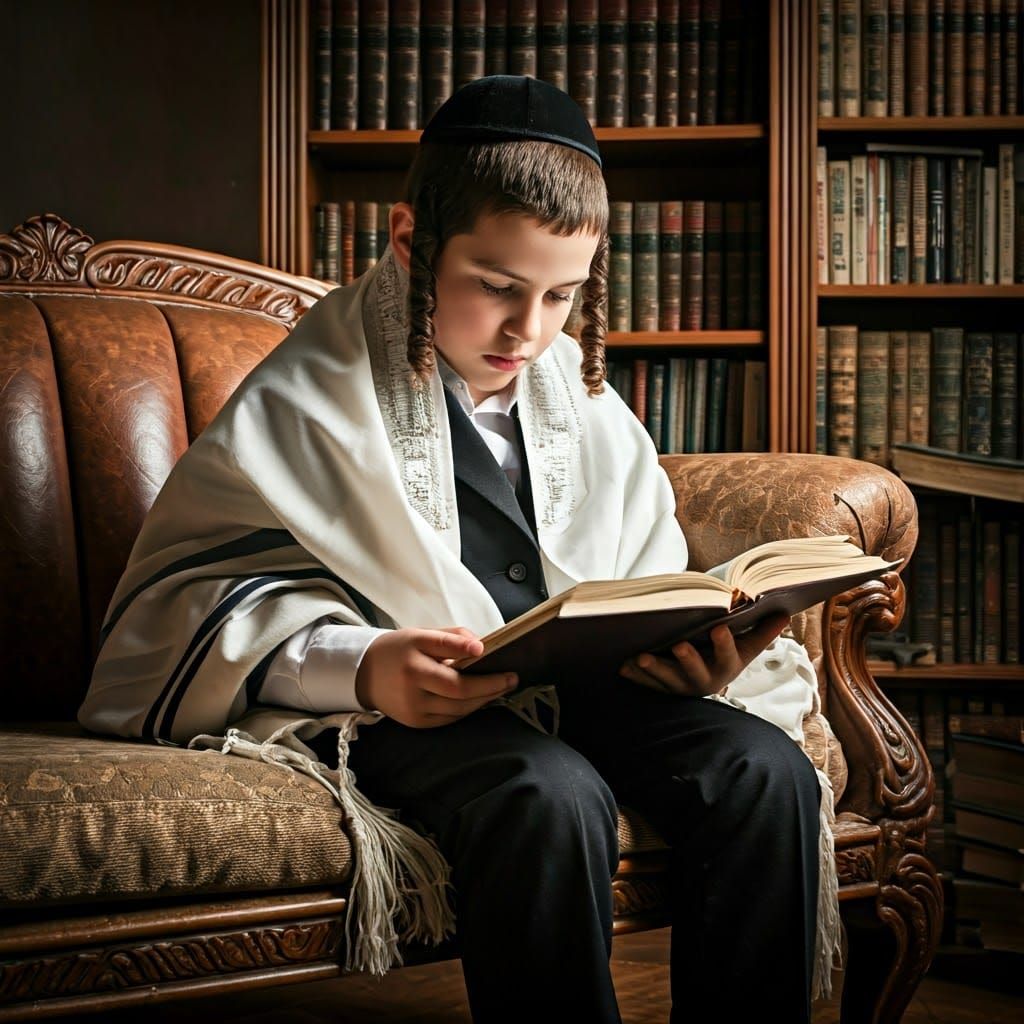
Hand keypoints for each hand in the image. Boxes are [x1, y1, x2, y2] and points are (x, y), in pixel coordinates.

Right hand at [355, 626, 517, 728]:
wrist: (363, 673)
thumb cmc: (398, 649)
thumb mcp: (421, 635)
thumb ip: (451, 638)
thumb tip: (481, 646)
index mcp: (414, 668)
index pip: (456, 678)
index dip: (484, 676)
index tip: (505, 666)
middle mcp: (413, 694)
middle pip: (461, 697)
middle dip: (491, 689)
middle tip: (512, 678)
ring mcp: (415, 713)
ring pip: (458, 711)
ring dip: (483, 700)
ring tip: (501, 686)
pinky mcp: (417, 723)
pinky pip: (450, 719)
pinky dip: (468, 708)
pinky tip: (481, 697)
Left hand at [618, 614, 790, 697]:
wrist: (707, 678)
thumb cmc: (727, 654)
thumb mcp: (746, 645)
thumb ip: (763, 630)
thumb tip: (785, 611)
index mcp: (727, 666)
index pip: (728, 656)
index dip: (724, 644)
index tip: (719, 629)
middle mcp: (705, 680)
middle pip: (697, 673)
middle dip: (688, 660)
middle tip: (679, 646)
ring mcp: (682, 687)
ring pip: (668, 681)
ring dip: (655, 670)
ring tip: (641, 657)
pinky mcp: (662, 688)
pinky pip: (648, 685)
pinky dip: (636, 677)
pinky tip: (624, 666)